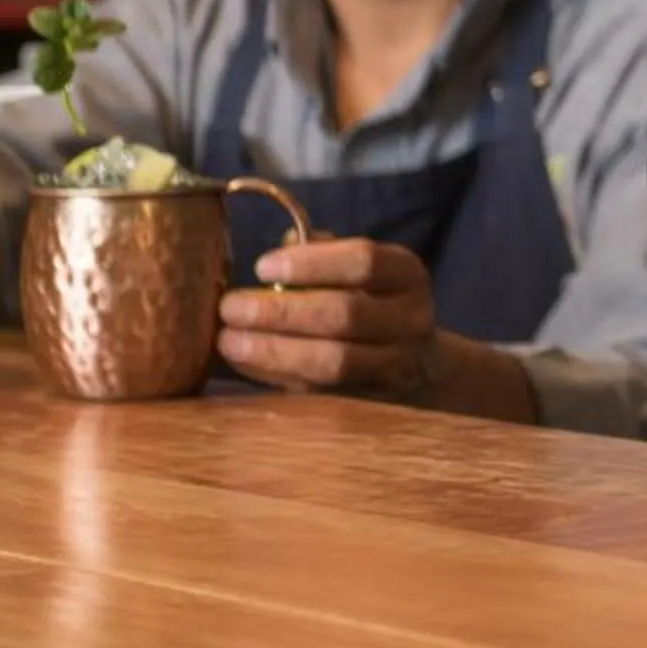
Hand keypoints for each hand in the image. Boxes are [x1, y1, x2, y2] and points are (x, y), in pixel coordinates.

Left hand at [217, 237, 439, 399]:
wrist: (416, 363)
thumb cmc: (370, 300)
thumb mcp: (360, 270)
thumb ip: (323, 254)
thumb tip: (282, 246)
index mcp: (406, 275)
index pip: (364, 261)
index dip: (311, 263)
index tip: (260, 267)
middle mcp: (409, 319)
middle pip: (346, 314)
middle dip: (281, 311)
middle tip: (230, 307)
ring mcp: (394, 365)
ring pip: (334, 361)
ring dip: (274, 350)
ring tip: (230, 340)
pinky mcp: (370, 401)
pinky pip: (320, 390)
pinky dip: (276, 374)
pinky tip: (244, 361)